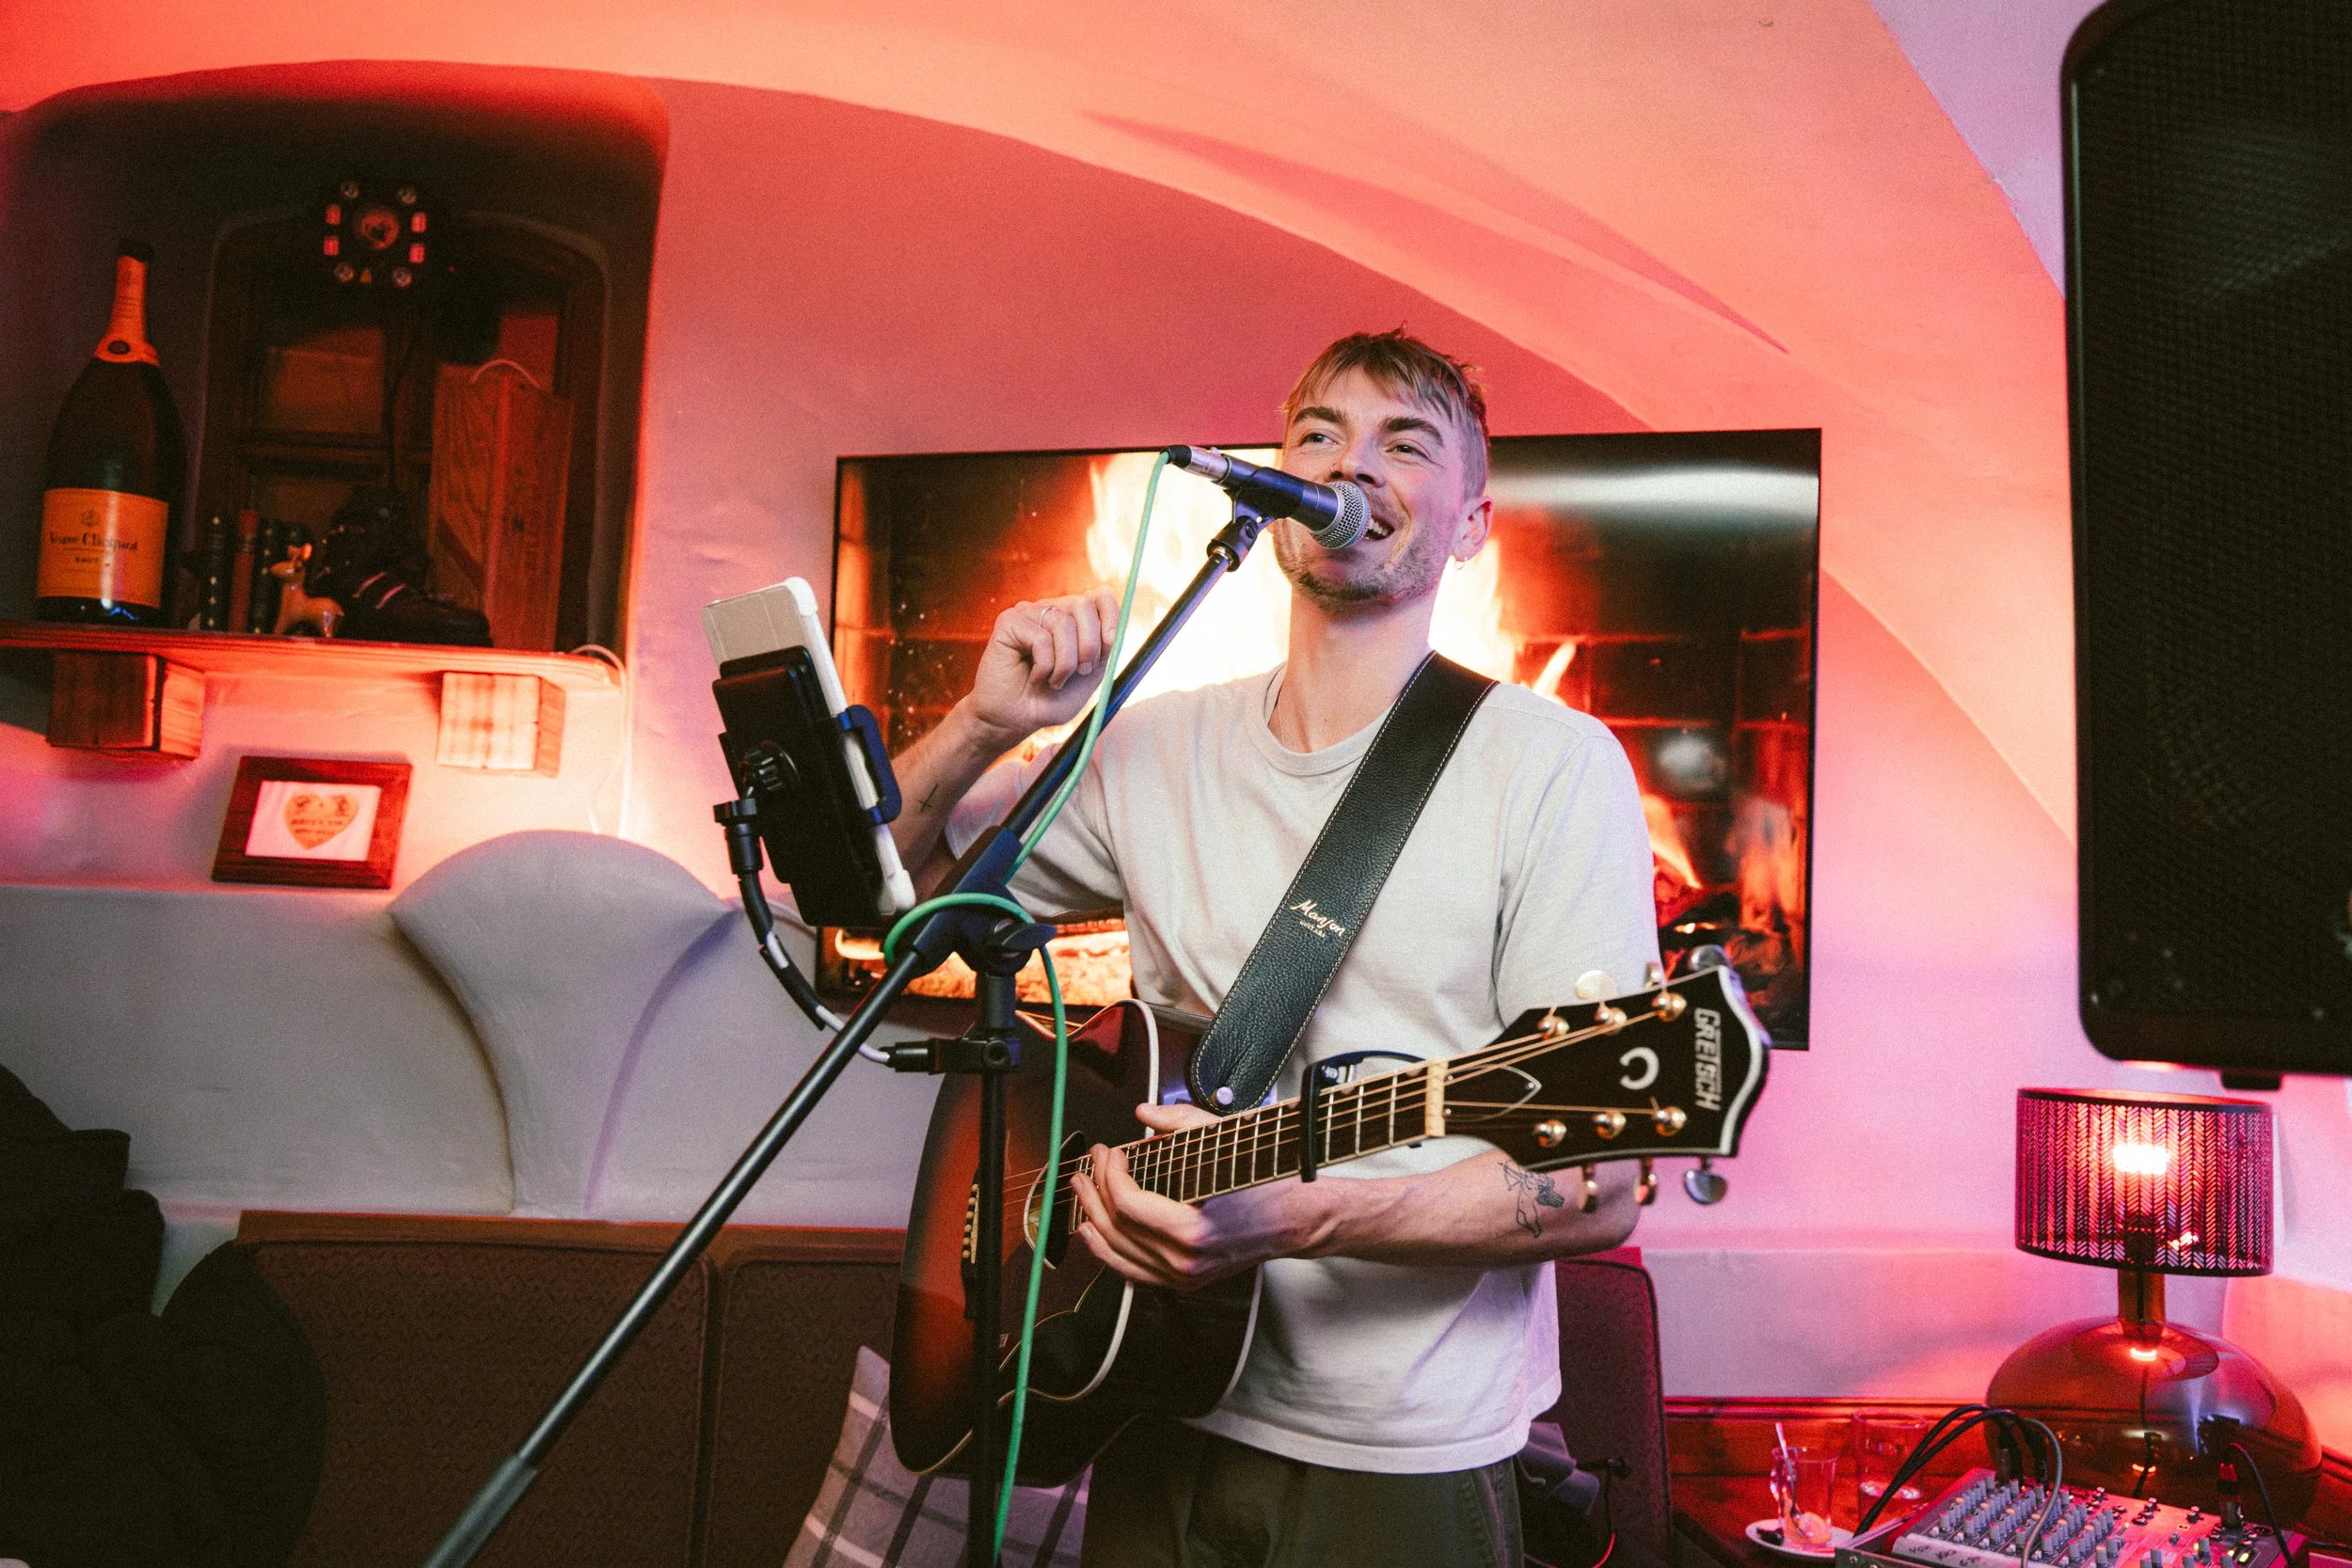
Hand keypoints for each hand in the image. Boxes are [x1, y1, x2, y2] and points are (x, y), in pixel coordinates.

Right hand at [962, 588, 1122, 747]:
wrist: (1015, 721)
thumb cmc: (1050, 700)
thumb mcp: (1090, 675)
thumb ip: (1105, 647)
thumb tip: (1117, 625)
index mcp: (1072, 618)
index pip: (1100, 596)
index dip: (1111, 617)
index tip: (1109, 645)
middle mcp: (1050, 610)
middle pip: (1083, 604)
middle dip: (1089, 645)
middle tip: (1081, 672)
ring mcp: (1028, 613)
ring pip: (1063, 623)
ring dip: (1065, 663)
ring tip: (1054, 681)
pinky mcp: (1009, 621)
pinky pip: (1040, 638)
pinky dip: (1044, 666)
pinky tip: (1034, 678)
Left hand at [1069, 1101, 1340, 1291]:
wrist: (1295, 1221)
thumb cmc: (1267, 1185)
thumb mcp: (1225, 1143)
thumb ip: (1179, 1123)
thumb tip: (1144, 1113)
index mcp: (1192, 1231)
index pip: (1127, 1204)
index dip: (1109, 1174)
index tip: (1111, 1153)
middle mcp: (1183, 1262)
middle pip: (1115, 1228)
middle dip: (1094, 1190)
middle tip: (1091, 1163)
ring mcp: (1182, 1277)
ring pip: (1116, 1254)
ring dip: (1090, 1219)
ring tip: (1082, 1191)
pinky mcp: (1183, 1282)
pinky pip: (1131, 1271)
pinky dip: (1106, 1251)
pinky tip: (1091, 1231)